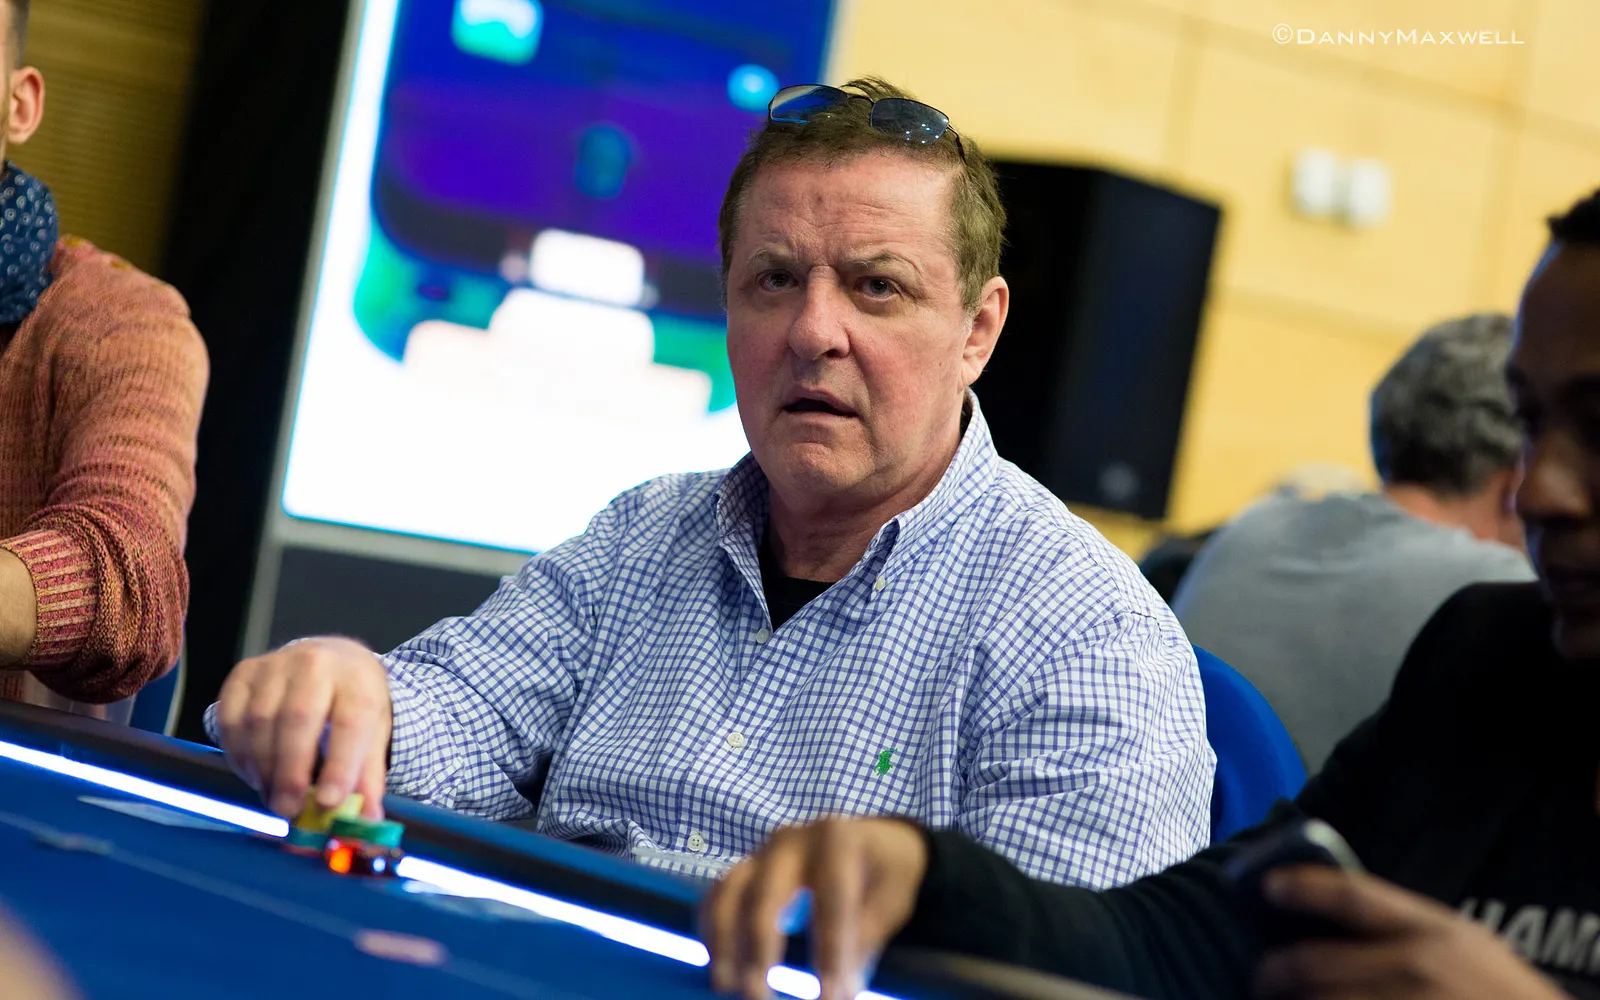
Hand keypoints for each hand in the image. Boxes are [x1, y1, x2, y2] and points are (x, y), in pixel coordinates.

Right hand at [213, 637, 391, 819]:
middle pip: (298, 718)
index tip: (328, 803)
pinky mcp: (243, 673)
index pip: (351, 721)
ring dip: (263, 768)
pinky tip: (255, 773)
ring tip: (274, 795)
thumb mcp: (373, 732)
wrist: (330, 659)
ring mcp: (275, 665)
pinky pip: (231, 719)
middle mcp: (317, 663)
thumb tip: (365, 824)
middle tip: (288, 810)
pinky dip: (240, 755)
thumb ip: (367, 779)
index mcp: (358, 679)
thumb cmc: (351, 701)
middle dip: (291, 771)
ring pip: (259, 721)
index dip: (339, 765)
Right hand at [702, 818, 927, 999]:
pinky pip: (717, 894)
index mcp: (837, 840)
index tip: (829, 997)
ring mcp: (763, 851)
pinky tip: (717, 963)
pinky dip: (711, 929)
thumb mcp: (891, 900)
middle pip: (766, 895)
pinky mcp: (747, 866)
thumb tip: (844, 986)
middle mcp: (793, 840)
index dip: (829, 952)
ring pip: (730, 892)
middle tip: (758, 996)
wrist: (871, 839)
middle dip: (760, 949)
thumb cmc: (884, 872)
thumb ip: (866, 938)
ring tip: (727, 985)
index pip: (831, 901)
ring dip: (724, 942)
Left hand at [1254, 867, 1566, 999]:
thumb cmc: (1497, 990)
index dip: (1303, 887)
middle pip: (1312, 963)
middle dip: (1273, 971)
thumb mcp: (1464, 944)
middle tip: (1263, 976)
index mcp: (1431, 930)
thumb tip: (1329, 920)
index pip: (1352, 896)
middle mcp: (1413, 969)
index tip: (1267, 885)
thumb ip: (1407, 929)